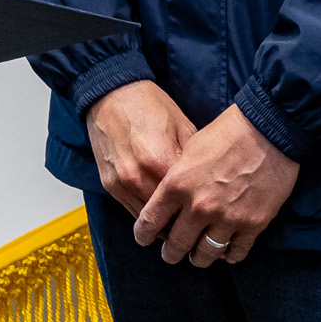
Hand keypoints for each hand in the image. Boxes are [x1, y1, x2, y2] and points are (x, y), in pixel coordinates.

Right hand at [85, 80, 196, 218]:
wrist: (111, 95)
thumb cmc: (150, 106)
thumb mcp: (183, 127)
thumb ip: (193, 161)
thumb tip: (208, 187)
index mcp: (161, 161)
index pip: (186, 203)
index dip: (200, 212)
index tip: (210, 215)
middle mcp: (138, 176)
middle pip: (166, 218)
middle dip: (183, 224)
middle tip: (198, 224)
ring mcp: (121, 183)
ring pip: (148, 222)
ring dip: (164, 226)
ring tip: (180, 223)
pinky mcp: (109, 185)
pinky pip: (132, 212)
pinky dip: (147, 216)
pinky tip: (160, 212)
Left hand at [133, 102, 300, 266]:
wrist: (266, 130)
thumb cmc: (225, 133)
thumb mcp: (188, 149)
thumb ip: (176, 177)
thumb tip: (168, 197)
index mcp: (177, 185)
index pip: (151, 221)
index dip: (143, 234)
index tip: (143, 238)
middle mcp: (199, 206)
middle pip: (177, 244)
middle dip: (171, 253)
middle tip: (170, 254)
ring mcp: (226, 218)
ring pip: (206, 254)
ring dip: (199, 258)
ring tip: (196, 257)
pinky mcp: (252, 224)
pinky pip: (236, 252)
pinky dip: (229, 255)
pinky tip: (226, 253)